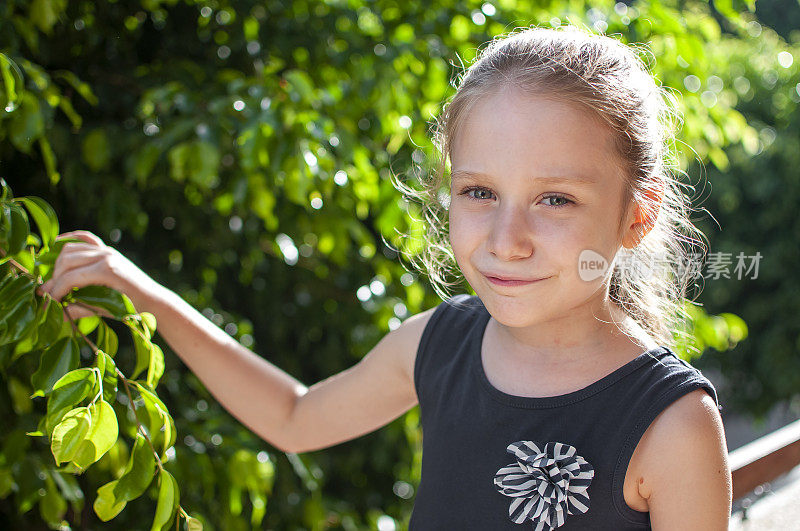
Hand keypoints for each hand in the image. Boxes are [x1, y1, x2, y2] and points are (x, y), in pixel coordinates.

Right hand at [36, 230, 161, 320]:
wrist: (152, 298)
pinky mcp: (108, 249)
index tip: (49, 303)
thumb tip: (55, 313)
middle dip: (55, 278)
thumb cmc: (132, 308)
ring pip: (71, 248)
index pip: (70, 278)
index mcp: (106, 271)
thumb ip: (80, 310)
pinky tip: (56, 243)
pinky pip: (86, 238)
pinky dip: (70, 239)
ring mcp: (107, 250)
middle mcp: (106, 256)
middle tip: (52, 294)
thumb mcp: (105, 310)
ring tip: (58, 281)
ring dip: (59, 263)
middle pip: (66, 260)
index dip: (56, 292)